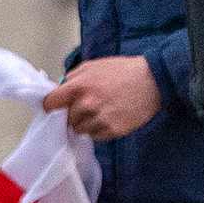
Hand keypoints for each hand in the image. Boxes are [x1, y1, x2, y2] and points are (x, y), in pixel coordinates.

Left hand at [44, 56, 162, 141]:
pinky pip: (96, 136)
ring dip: (86, 123)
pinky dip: (99, 130)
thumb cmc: (122, 71)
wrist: (152, 81)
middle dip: (74, 113)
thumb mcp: (92, 66)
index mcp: (79, 86)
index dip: (51, 105)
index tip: (54, 107)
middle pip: (67, 119)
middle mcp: (87, 105)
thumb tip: (59, 90)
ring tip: (100, 112)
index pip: (51, 103)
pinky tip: (109, 118)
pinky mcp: (113, 130)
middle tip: (87, 106)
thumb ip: (72, 78)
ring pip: (80, 130)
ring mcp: (100, 119)